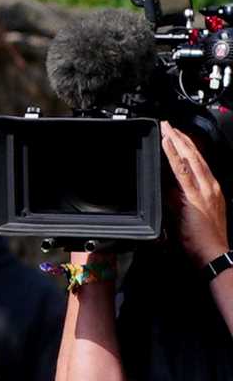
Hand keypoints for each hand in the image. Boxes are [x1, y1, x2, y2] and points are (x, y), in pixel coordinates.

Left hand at [161, 121, 228, 266]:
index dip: (188, 148)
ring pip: (190, 159)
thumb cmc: (204, 242)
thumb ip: (178, 204)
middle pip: (195, 155)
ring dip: (177, 142)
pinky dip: (174, 156)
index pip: (199, 163)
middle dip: (182, 138)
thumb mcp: (190, 218)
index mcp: (211, 190)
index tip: (177, 137)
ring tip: (166, 129)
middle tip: (169, 125)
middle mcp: (210, 186)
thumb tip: (167, 194)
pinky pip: (182, 171)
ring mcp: (204, 190)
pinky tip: (167, 145)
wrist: (214, 254)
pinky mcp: (195, 196)